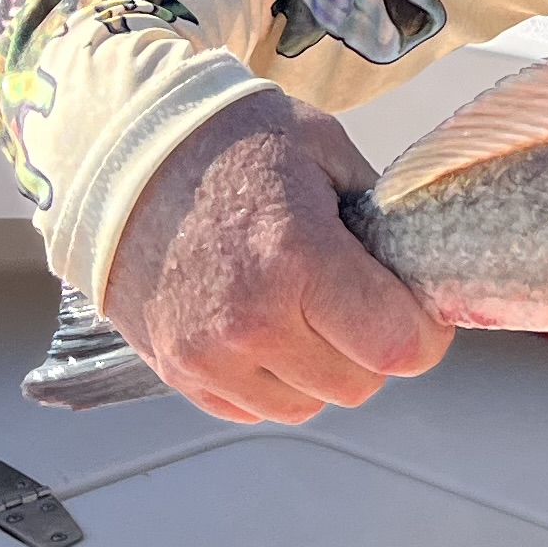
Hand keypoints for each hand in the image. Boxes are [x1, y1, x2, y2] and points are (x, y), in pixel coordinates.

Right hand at [100, 91, 449, 422]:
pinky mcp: (177, 371)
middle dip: (374, 348)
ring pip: (307, 405)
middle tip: (362, 302)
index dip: (425, 333)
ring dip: (322, 370)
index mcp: (299, 258)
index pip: (398, 347)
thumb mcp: (324, 148)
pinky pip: (253, 408)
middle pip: (358, 385)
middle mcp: (252, 321)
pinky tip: (267, 326)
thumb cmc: (229, 139)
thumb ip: (378, 212)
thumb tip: (415, 265)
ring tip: (309, 311)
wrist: (122, 152)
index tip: (420, 309)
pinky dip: (272, 379)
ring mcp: (207, 355)